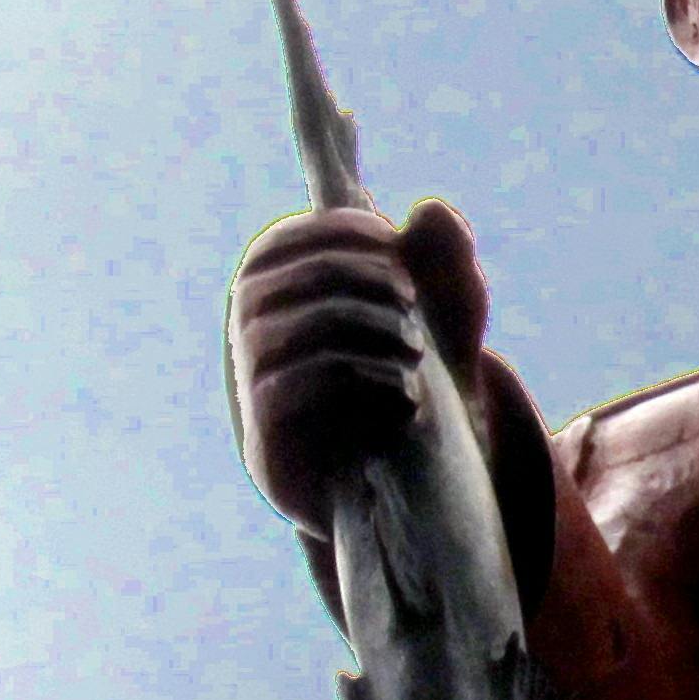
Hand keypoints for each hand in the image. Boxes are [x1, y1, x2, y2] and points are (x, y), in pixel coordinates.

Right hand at [226, 197, 488, 534]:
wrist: (413, 488)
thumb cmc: (417, 380)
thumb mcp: (446, 319)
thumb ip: (445, 261)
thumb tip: (432, 211)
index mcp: (281, 301)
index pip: (283, 243)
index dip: (337, 233)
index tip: (395, 245)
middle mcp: (253, 340)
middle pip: (283, 281)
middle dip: (359, 278)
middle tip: (413, 303)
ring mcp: (252, 392)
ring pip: (287, 330)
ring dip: (365, 330)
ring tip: (417, 354)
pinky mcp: (265, 444)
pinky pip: (289, 390)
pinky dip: (357, 381)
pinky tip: (408, 400)